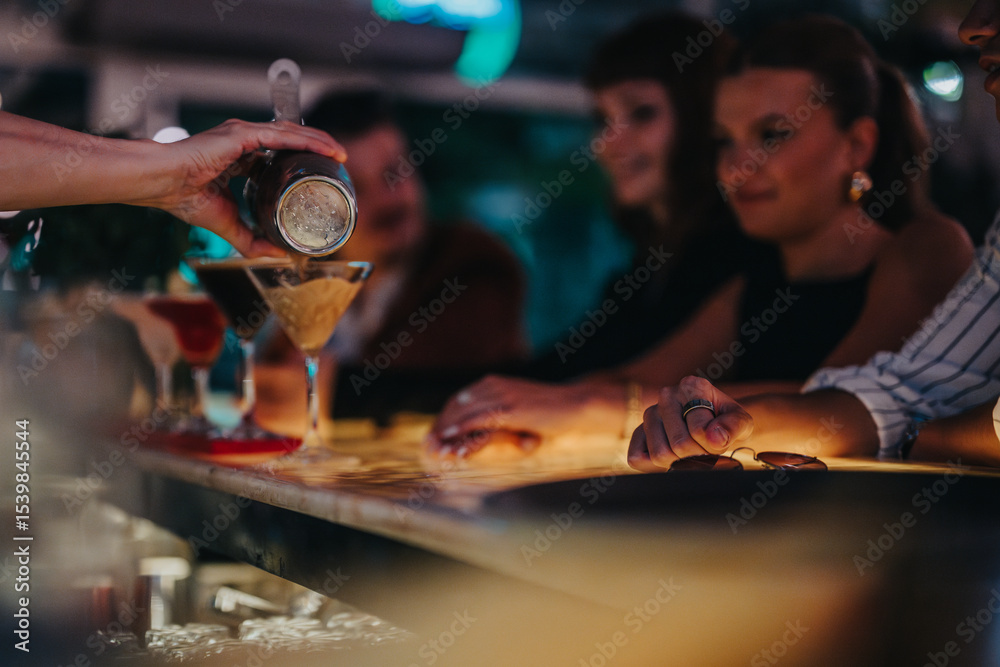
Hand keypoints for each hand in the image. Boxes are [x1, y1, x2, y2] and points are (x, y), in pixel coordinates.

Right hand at [134, 119, 346, 257]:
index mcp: (238, 157)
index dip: (300, 161)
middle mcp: (243, 140)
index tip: (320, 174)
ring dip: (318, 142)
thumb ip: (250, 240)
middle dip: (316, 149)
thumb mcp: (227, 224)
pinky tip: (327, 149)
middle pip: (289, 140)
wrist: (161, 183)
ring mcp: (243, 134)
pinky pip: (283, 136)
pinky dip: (307, 141)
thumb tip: (275, 257)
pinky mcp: (242, 134)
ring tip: (340, 154)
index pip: (277, 154)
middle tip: (339, 163)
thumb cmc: (182, 198)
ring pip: (291, 133)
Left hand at [427, 375, 621, 457]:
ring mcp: (500, 396)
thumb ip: (499, 420)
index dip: (445, 418)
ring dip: (448, 433)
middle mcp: (493, 385)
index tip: (436, 435)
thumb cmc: (550, 412)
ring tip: (437, 449)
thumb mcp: (519, 412)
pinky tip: (451, 439)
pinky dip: (462, 430)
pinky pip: (478, 420)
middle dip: (441, 426)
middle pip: (456, 406)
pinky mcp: (509, 409)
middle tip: (429, 445)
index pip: (459, 400)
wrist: (575, 405)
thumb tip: (477, 436)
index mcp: (493, 383)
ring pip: (464, 414)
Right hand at [628, 375, 753, 470]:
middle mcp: (666, 395)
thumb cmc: (727, 423)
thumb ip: (734, 426)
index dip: (713, 445)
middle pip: (678, 445)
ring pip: (659, 454)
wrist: (717, 426)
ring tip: (690, 451)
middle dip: (697, 455)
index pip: (699, 430)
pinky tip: (672, 458)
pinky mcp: (639, 431)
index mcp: (691, 386)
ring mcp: (650, 414)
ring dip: (679, 462)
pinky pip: (637, 458)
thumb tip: (714, 437)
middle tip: (705, 448)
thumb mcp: (742, 423)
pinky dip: (655, 467)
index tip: (718, 440)